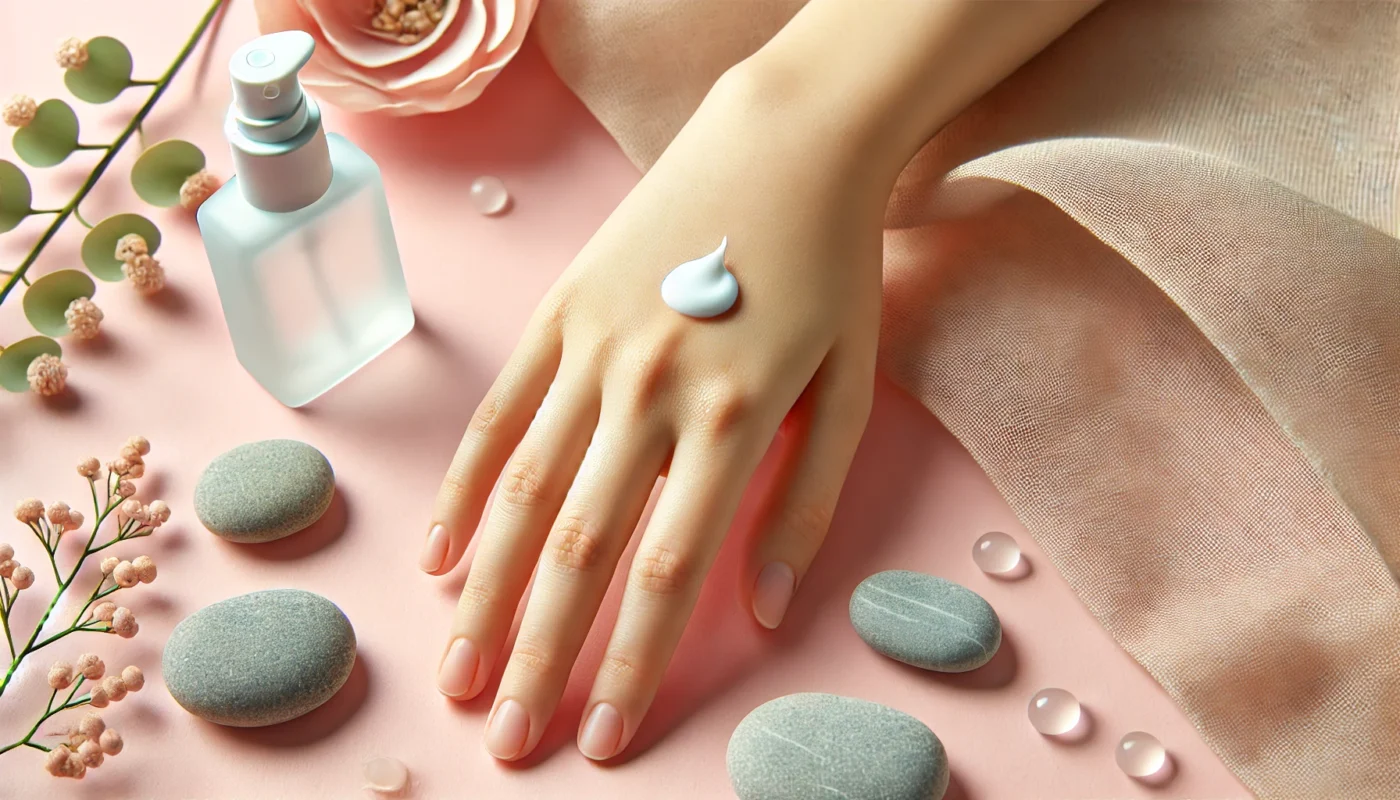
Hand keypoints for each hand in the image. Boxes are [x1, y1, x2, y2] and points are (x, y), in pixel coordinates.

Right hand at [422, 68, 883, 761]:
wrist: (784, 143)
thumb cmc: (828, 274)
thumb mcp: (849, 389)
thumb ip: (806, 503)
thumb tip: (767, 611)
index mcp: (732, 418)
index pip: (670, 571)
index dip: (633, 665)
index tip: (600, 737)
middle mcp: (650, 390)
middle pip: (578, 548)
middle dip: (540, 655)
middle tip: (504, 738)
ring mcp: (593, 348)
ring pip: (522, 490)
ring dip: (485, 592)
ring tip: (458, 671)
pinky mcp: (559, 312)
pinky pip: (500, 414)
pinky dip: (465, 487)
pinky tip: (441, 556)